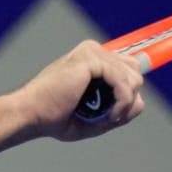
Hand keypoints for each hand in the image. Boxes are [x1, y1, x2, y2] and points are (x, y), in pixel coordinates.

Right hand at [17, 40, 146, 140]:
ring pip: (133, 76)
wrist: (30, 115)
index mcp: (90, 62)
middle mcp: (92, 52)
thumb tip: (140, 102)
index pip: (127, 67)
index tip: (129, 105)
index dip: (131, 86)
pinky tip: (111, 115)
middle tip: (111, 116)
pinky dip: (122, 102)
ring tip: (109, 117)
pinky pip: (123, 81)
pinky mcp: (90, 58)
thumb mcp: (93, 119)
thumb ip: (118, 110)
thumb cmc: (52, 118)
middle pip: (134, 70)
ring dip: (126, 102)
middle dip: (129, 97)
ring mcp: (91, 53)